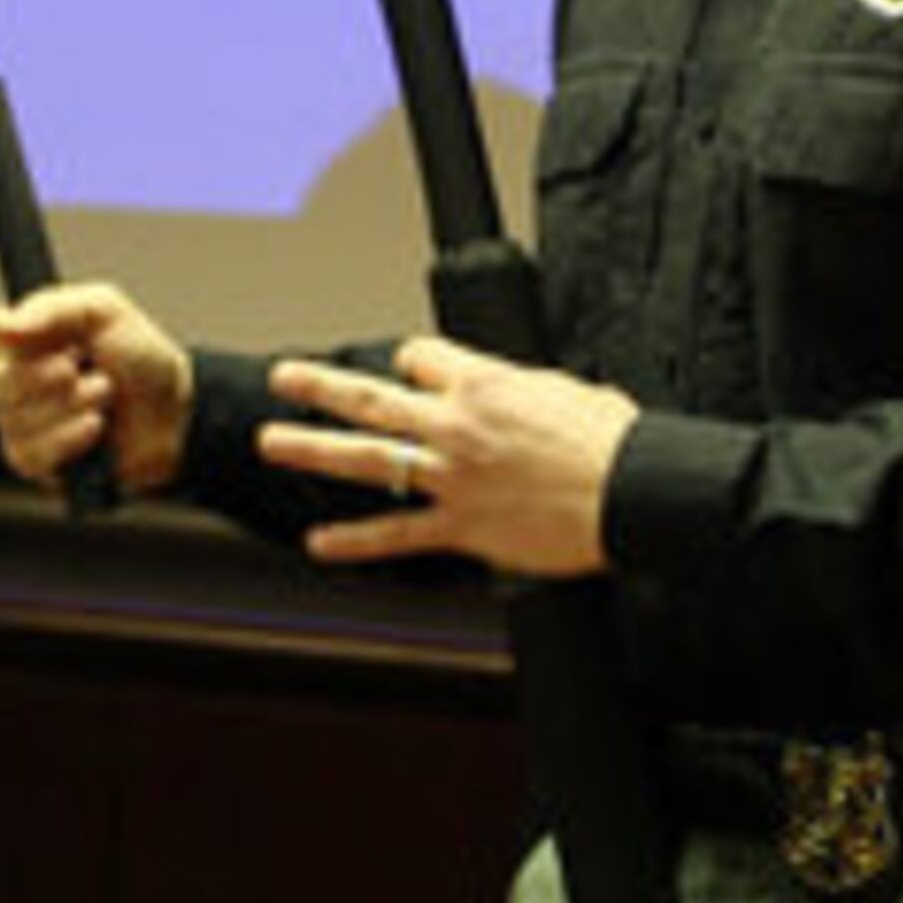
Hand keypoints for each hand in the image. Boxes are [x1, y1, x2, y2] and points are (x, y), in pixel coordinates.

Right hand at [0, 281, 192, 497]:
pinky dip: (68, 439)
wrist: (176, 413)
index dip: (4, 340)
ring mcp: (22, 424)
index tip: (32, 337)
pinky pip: (30, 455)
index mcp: (25, 340)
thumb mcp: (106, 312)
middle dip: (34, 377)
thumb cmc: (140, 359)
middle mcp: (15, 382)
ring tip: (104, 395)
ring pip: (12, 420)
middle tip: (75, 369)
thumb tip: (5, 325)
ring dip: (67, 407)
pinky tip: (96, 428)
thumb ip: (54, 309)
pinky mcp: (38, 463)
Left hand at [261, 338, 636, 578]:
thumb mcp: (576, 394)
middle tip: (282, 378)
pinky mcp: (461, 525)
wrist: (632, 491)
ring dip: (311, 449)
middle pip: (371, 396)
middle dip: (318, 386)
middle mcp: (456, 424)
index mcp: (485, 383)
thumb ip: (542, 393)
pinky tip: (319, 544)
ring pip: (366, 456)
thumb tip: (554, 397)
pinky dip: (353, 541)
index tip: (402, 367)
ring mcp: (451, 475)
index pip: (421, 357)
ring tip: (270, 442)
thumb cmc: (616, 445)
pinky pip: (396, 534)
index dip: (409, 361)